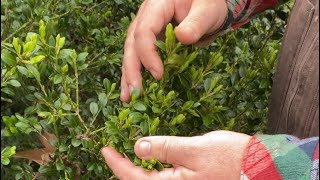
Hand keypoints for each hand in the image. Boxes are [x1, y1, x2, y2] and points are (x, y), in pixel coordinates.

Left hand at [101, 130, 250, 179]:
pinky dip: (152, 169)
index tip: (104, 150)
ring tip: (127, 156)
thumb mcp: (194, 149)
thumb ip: (165, 148)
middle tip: (113, 154)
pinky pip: (164, 178)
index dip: (117, 164)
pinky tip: (151, 159)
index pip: (135, 178)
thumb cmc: (230, 157)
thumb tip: (138, 147)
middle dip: (123, 170)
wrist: (258, 168)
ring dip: (136, 171)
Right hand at [120, 0, 227, 101]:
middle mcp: (146, 17)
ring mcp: (147, 29)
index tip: (158, 74)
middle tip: (135, 92)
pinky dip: (137, 74)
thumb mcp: (207, 11)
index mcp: (157, 6)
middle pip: (132, 44)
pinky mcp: (151, 41)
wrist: (207, 6)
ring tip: (128, 98)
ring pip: (132, 53)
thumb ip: (196, 24)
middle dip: (132, 69)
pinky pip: (140, 57)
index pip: (144, 31)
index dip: (148, 53)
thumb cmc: (209, 4)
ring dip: (129, 75)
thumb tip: (182, 38)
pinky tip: (134, 90)